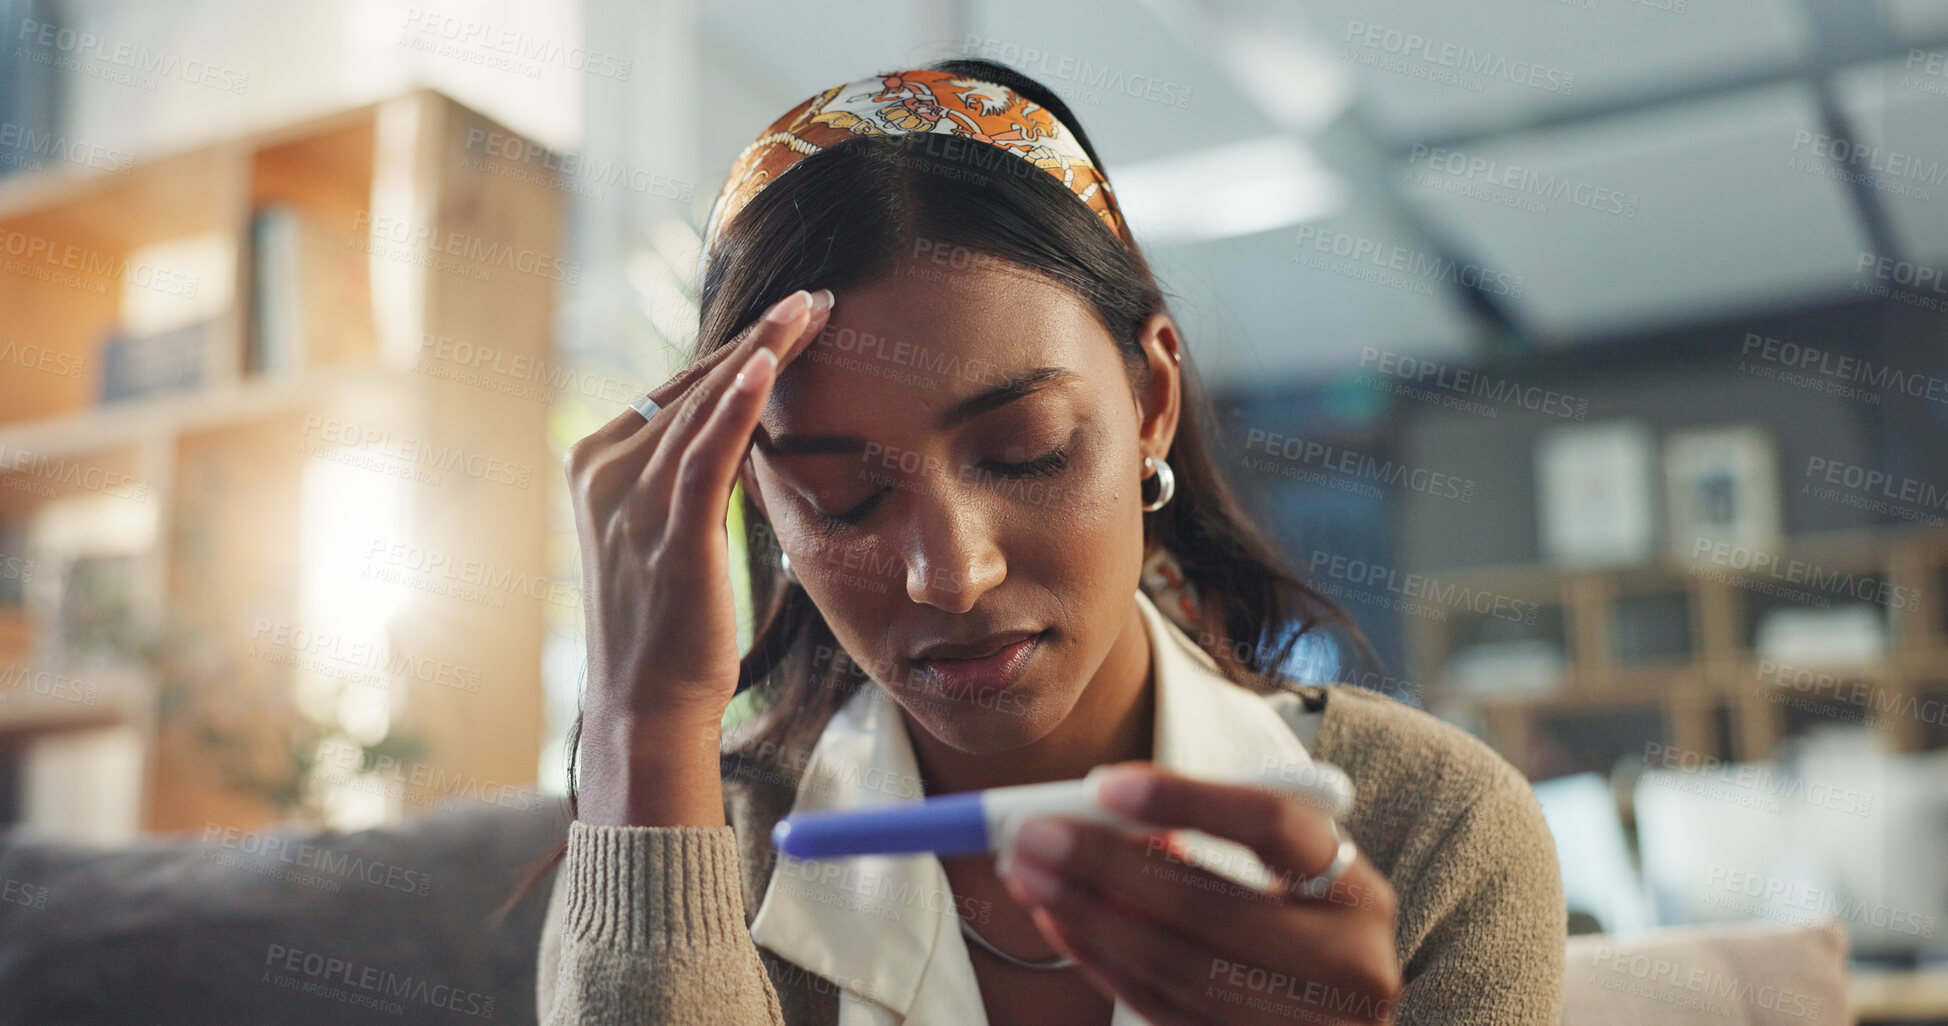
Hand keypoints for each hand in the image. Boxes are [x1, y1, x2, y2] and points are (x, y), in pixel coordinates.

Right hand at [562, 287, 833, 824]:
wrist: (645, 707)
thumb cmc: (668, 628)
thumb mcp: (669, 535)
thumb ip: (688, 477)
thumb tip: (738, 431)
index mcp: (598, 463)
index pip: (680, 388)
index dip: (739, 348)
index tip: (792, 315)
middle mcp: (604, 470)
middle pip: (695, 384)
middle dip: (760, 336)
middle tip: (816, 297)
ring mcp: (631, 499)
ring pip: (706, 404)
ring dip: (764, 350)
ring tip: (812, 311)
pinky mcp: (669, 530)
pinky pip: (706, 451)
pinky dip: (737, 401)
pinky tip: (769, 361)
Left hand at [996, 761, 1401, 1024]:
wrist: (1327, 1022)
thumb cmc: (1292, 932)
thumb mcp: (1279, 879)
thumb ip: (1206, 842)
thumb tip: (1098, 812)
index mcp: (1359, 894)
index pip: (1274, 827)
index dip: (1187, 799)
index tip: (1101, 782)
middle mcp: (1349, 967)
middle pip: (1213, 908)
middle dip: (1107, 866)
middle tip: (1033, 833)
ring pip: (1177, 969)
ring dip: (1089, 916)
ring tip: (1028, 874)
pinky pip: (1161, 1009)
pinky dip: (1102, 963)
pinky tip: (1059, 922)